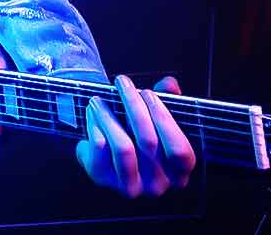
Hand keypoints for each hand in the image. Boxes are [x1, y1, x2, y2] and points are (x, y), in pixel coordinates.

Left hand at [76, 75, 195, 197]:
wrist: (107, 148)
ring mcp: (130, 186)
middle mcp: (157, 185)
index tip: (148, 92)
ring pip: (123, 148)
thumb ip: (167, 99)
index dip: (164, 119)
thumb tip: (170, 84)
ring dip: (109, 117)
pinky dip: (94, 127)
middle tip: (122, 83)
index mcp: (179, 173)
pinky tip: (92, 113)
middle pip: (148, 142)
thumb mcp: (156, 115)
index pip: (179, 151)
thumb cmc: (138, 130)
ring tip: (99, 99)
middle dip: (133, 105)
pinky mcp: (104, 181)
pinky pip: (100, 151)